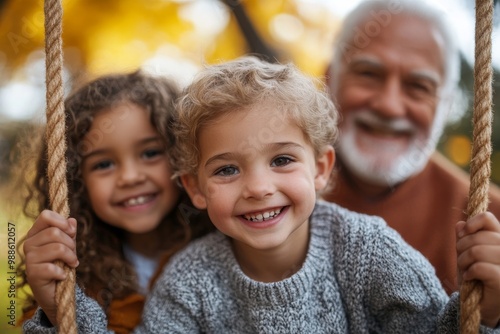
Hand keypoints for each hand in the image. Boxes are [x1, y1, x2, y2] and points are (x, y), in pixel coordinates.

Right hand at [23, 210, 78, 326]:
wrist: (56, 292)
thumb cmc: (61, 264)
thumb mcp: (68, 245)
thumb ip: (69, 233)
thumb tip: (72, 220)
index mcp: (36, 233)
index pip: (46, 215)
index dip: (62, 221)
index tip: (71, 232)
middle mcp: (29, 244)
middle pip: (55, 232)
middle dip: (71, 244)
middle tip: (73, 255)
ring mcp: (29, 259)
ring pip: (57, 248)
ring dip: (70, 257)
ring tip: (71, 264)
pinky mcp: (32, 274)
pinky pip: (54, 267)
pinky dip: (64, 272)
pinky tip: (62, 276)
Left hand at [456, 212, 499, 327]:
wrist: (481, 305)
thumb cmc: (475, 277)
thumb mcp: (466, 254)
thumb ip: (465, 238)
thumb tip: (460, 224)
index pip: (487, 219)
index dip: (472, 223)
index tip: (463, 234)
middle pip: (478, 237)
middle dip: (461, 248)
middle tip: (462, 261)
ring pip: (477, 251)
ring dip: (463, 261)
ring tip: (465, 270)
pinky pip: (480, 267)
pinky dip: (469, 272)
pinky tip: (471, 278)